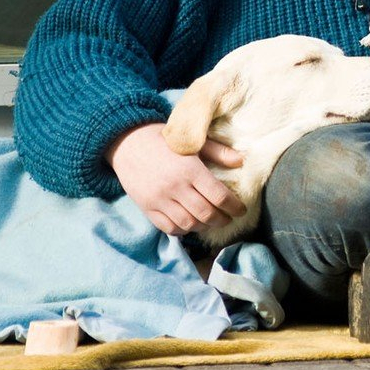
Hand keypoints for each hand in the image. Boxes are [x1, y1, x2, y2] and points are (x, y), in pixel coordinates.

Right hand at [105, 123, 246, 235]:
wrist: (128, 142)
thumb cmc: (165, 140)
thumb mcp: (193, 141)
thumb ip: (218, 151)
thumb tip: (241, 161)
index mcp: (189, 169)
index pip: (218, 196)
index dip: (234, 207)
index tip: (241, 210)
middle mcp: (175, 186)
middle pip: (206, 213)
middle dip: (222, 219)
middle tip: (228, 218)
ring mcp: (159, 199)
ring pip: (188, 224)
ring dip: (204, 226)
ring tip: (211, 221)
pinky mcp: (147, 208)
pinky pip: (169, 228)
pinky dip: (183, 230)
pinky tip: (191, 223)